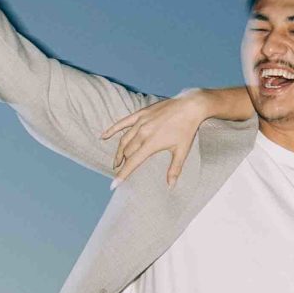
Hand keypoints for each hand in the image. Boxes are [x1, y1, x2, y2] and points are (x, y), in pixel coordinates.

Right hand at [105, 90, 221, 184]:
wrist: (190, 106)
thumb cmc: (187, 129)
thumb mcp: (181, 151)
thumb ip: (174, 169)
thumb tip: (170, 186)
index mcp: (151, 144)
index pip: (132, 163)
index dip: (122, 175)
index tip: (114, 185)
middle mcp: (142, 133)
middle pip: (126, 152)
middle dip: (123, 163)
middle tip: (121, 170)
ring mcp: (140, 122)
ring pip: (123, 140)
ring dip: (119, 152)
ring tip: (117, 161)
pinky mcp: (140, 114)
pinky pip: (122, 123)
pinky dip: (112, 130)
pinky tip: (103, 136)